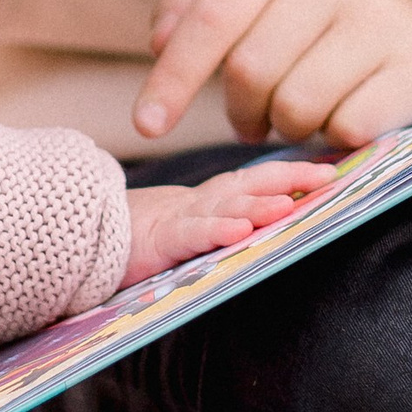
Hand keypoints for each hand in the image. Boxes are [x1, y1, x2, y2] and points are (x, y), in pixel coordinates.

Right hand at [119, 158, 341, 288]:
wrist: (80, 238)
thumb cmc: (137, 238)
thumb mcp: (190, 229)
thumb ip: (223, 223)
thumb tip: (277, 221)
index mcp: (210, 201)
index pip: (256, 180)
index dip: (292, 173)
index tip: (331, 169)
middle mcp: (199, 204)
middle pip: (249, 184)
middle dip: (289, 179)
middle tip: (328, 176)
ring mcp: (178, 220)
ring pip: (224, 207)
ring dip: (258, 204)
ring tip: (288, 205)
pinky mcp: (157, 241)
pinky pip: (190, 235)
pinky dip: (215, 230)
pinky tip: (240, 230)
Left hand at [133, 0, 411, 149]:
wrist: (408, 34)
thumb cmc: (309, 27)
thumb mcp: (252, 7)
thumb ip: (196, 18)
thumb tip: (161, 38)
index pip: (211, 19)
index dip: (174, 78)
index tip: (147, 125)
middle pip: (251, 70)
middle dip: (242, 112)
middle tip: (254, 120)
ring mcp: (383, 14)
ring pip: (298, 105)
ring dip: (288, 128)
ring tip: (301, 115)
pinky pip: (349, 127)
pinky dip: (334, 138)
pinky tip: (344, 119)